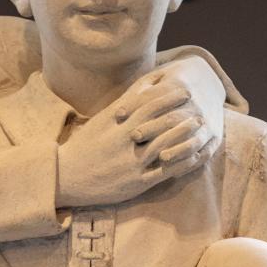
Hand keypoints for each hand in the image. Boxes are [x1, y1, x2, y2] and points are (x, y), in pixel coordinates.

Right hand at [56, 69, 221, 209]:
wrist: (66, 176)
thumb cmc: (86, 145)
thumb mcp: (103, 119)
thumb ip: (126, 102)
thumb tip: (147, 83)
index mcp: (118, 122)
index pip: (150, 103)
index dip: (171, 96)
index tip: (186, 91)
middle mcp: (127, 139)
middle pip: (162, 122)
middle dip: (183, 115)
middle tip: (199, 110)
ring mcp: (133, 162)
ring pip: (166, 145)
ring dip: (186, 137)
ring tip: (199, 131)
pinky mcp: (137, 183)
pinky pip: (165, 171)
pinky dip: (181, 162)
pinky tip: (193, 157)